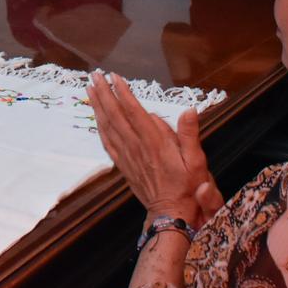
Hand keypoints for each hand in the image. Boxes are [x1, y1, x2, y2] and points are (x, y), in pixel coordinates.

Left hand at [86, 72, 217, 227]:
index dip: (123, 93)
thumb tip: (189, 109)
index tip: (114, 76)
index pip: (135, 112)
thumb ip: (189, 134)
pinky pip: (107, 142)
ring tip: (90, 88)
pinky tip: (95, 117)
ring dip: (98, 106)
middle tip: (94, 75)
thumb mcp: (197, 161)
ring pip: (108, 126)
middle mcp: (137, 146)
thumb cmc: (187, 186)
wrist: (171, 212)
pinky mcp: (123, 165)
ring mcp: (127, 156)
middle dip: (104, 93)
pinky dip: (99, 127)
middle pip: (116, 115)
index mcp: (155, 142)